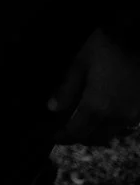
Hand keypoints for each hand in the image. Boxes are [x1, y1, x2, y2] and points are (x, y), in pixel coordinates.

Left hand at [48, 28, 139, 144]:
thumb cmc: (107, 47)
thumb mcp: (81, 63)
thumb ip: (67, 89)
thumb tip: (52, 109)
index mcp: (98, 107)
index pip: (77, 131)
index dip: (64, 137)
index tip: (54, 137)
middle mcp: (117, 117)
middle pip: (97, 137)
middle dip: (81, 137)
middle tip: (68, 131)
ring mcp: (134, 115)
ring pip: (113, 133)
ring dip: (98, 132)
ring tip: (85, 123)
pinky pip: (126, 125)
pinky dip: (113, 124)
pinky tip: (106, 114)